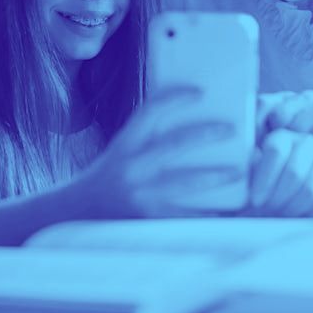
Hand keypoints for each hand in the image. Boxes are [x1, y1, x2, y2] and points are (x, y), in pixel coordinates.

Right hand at [74, 86, 240, 218]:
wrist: (74, 217)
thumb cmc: (105, 182)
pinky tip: (225, 211)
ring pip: (185, 182)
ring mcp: (138, 195)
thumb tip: (189, 130)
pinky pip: (184, 216)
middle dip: (206, 134)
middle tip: (231, 130)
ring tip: (237, 172)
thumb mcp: (119, 155)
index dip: (174, 98)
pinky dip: (206, 214)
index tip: (199, 92)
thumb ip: (146, 143)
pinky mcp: (147, 220)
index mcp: (123, 146)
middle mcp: (129, 168)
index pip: (148, 112)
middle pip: (173, 144)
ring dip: (215, 176)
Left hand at [244, 128, 312, 216]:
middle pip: (294, 172)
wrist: (284, 192)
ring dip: (292, 209)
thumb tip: (240, 167)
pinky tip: (298, 217)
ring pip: (311, 188)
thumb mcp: (249, 174)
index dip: (264, 179)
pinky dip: (312, 214)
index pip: (276, 151)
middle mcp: (305, 143)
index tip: (255, 199)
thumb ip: (246, 170)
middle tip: (266, 213)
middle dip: (277, 199)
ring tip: (278, 217)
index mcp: (280, 137)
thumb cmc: (261, 184)